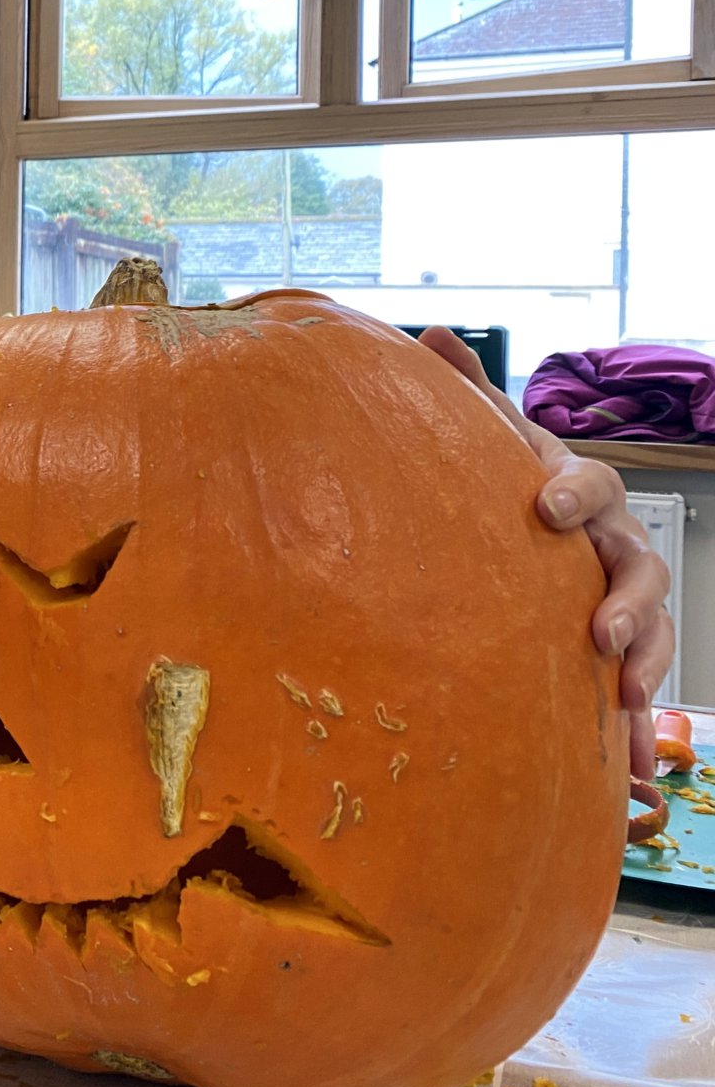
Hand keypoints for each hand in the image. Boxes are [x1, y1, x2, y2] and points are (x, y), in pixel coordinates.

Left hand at [419, 327, 674, 776]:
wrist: (529, 523)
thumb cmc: (508, 480)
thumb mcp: (489, 438)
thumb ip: (466, 390)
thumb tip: (431, 335)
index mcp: (576, 488)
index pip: (590, 482)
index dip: (573, 492)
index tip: (545, 506)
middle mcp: (611, 540)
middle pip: (641, 564)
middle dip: (629, 599)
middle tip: (601, 629)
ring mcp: (622, 591)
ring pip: (655, 623)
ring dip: (648, 656)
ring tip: (626, 690)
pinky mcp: (621, 643)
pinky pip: (641, 676)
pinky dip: (637, 717)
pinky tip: (630, 751)